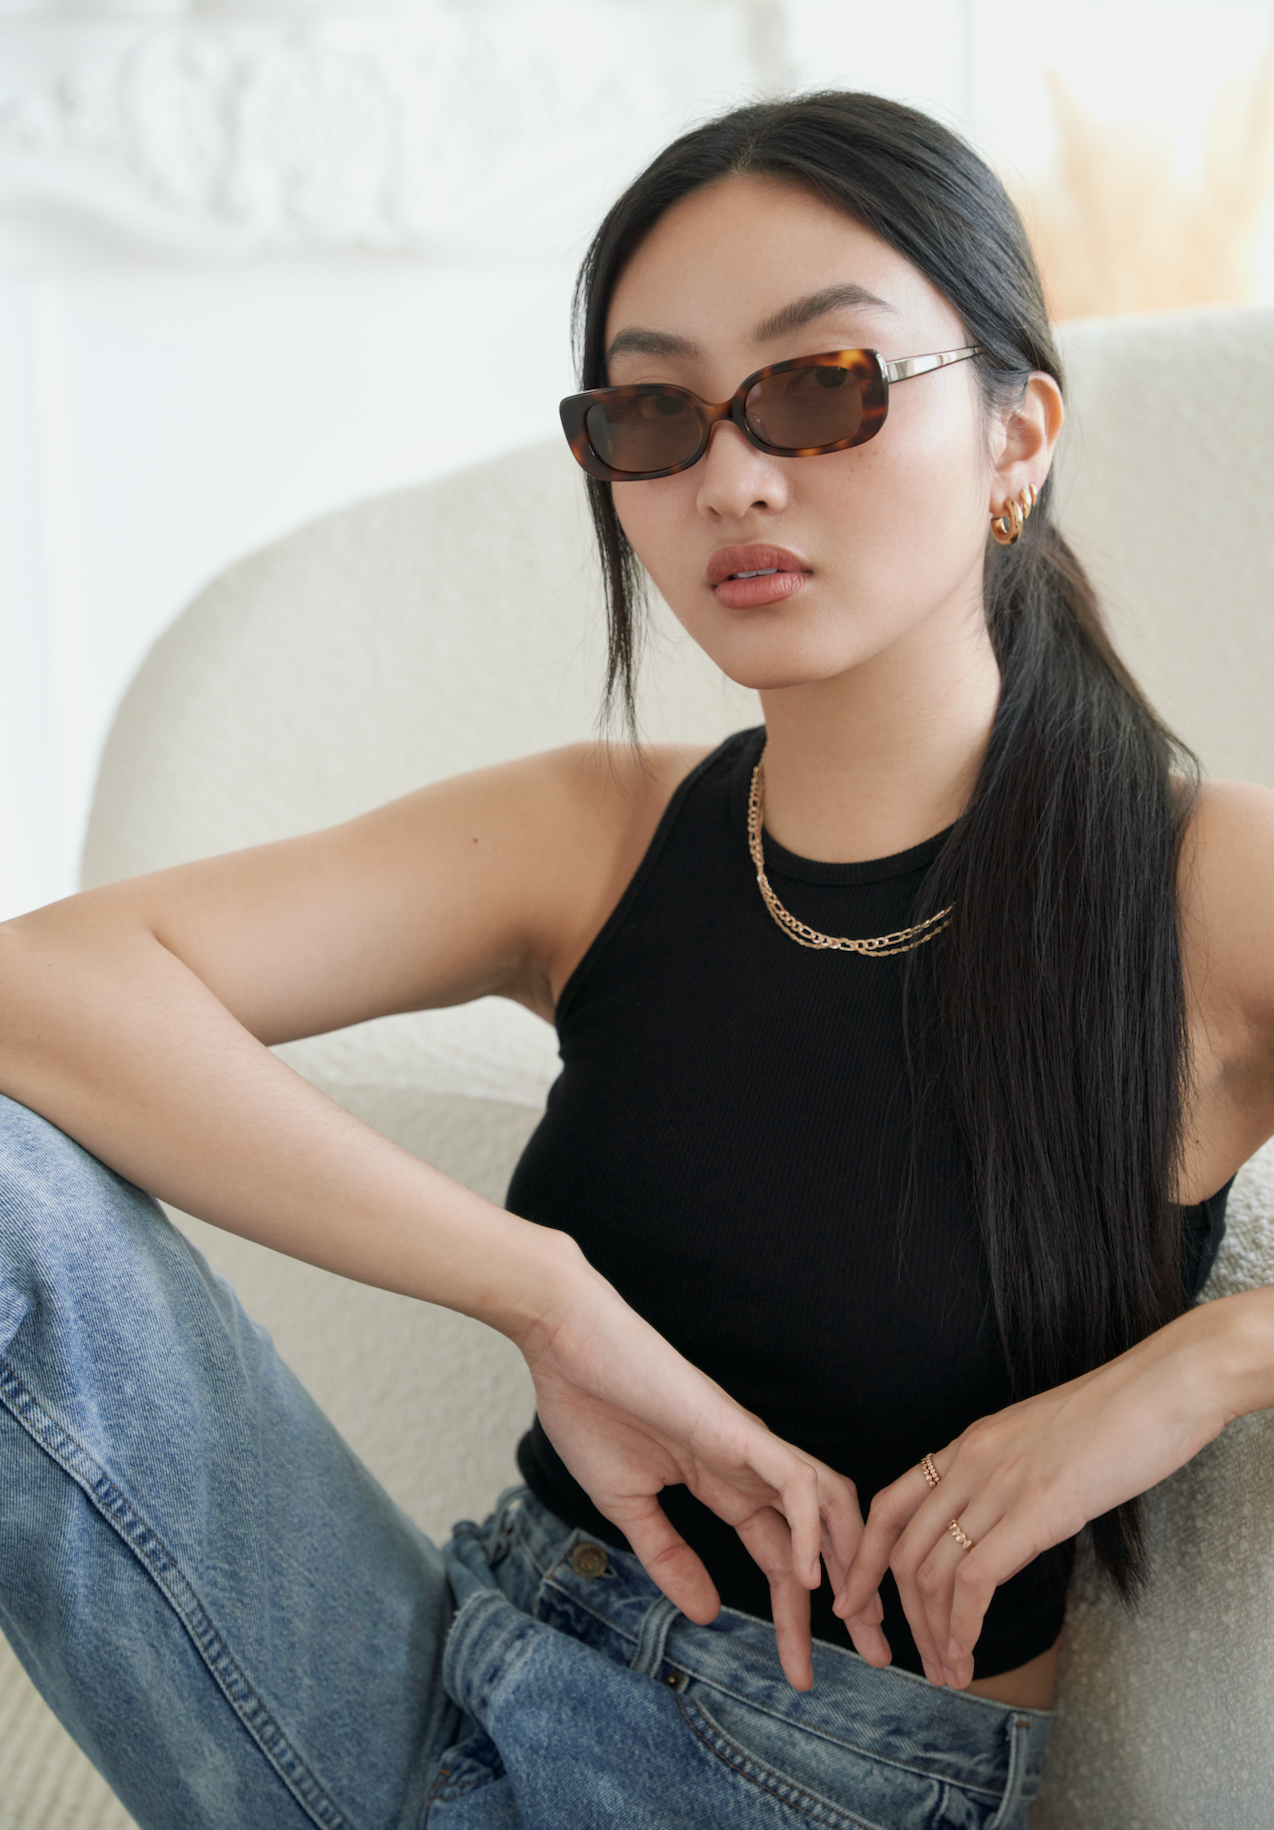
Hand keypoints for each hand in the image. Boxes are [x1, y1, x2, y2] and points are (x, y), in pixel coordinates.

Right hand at [518, 1262, 889, 1688]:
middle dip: (853, 1599)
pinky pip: (792, 1480)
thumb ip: (668, 1556)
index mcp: (724, 1484)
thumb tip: (707, 1614)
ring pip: (828, 1503)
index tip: (800, 1677)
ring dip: (849, 1564)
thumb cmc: (589, 1410)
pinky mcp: (736, 1429)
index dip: (795, 1618)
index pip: (779, 1558)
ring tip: (861, 1625)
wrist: (566, 1345)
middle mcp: (749, 1468)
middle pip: (821, 1538)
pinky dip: (807, 1528)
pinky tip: (806, 1577)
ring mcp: (748, 1446)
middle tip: (880, 1658)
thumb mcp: (628, 1506)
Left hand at [834, 1316, 1230, 1688]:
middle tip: (921, 1662)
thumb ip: (1008, 1479)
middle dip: (903, 1616)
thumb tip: (1002, 1527)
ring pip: (934, 1573)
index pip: (888, 1506)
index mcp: (968, 1444)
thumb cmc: (1115, 1419)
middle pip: (905, 1550)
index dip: (864, 1560)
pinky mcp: (1035, 1511)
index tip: (856, 1602)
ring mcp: (998, 1485)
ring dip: (936, 1634)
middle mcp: (969, 1462)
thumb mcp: (1040, 1444)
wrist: (1160, 1389)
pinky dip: (963, 1625)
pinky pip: (974, 1579)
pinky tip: (968, 1652)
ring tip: (951, 1672)